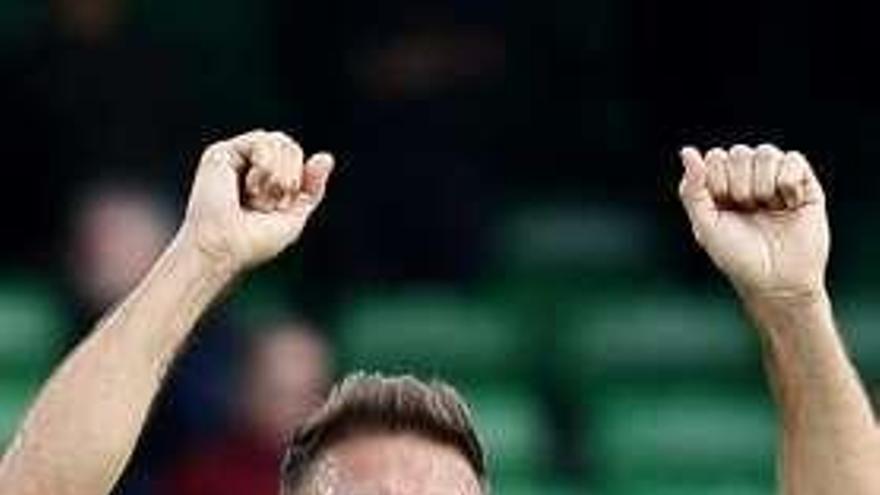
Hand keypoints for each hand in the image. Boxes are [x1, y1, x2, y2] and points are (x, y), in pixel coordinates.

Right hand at [177, 130, 333, 274]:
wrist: (226, 246)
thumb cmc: (256, 240)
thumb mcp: (295, 214)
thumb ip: (311, 187)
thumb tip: (327, 156)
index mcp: (264, 179)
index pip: (295, 158)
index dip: (301, 177)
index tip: (286, 204)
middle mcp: (248, 165)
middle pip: (290, 147)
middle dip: (291, 178)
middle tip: (272, 205)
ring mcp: (235, 158)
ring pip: (279, 141)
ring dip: (278, 175)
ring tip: (258, 199)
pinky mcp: (222, 153)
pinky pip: (262, 140)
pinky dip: (266, 166)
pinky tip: (250, 188)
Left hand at [678, 144, 828, 299]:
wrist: (777, 280)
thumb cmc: (738, 256)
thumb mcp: (705, 225)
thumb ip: (692, 189)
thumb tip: (687, 151)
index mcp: (722, 185)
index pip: (715, 157)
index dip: (718, 182)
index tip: (725, 208)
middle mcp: (748, 177)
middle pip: (739, 152)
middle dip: (740, 185)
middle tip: (748, 211)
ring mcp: (776, 178)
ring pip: (765, 152)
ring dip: (763, 185)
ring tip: (768, 208)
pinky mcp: (804, 183)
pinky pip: (793, 159)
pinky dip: (787, 183)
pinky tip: (788, 204)